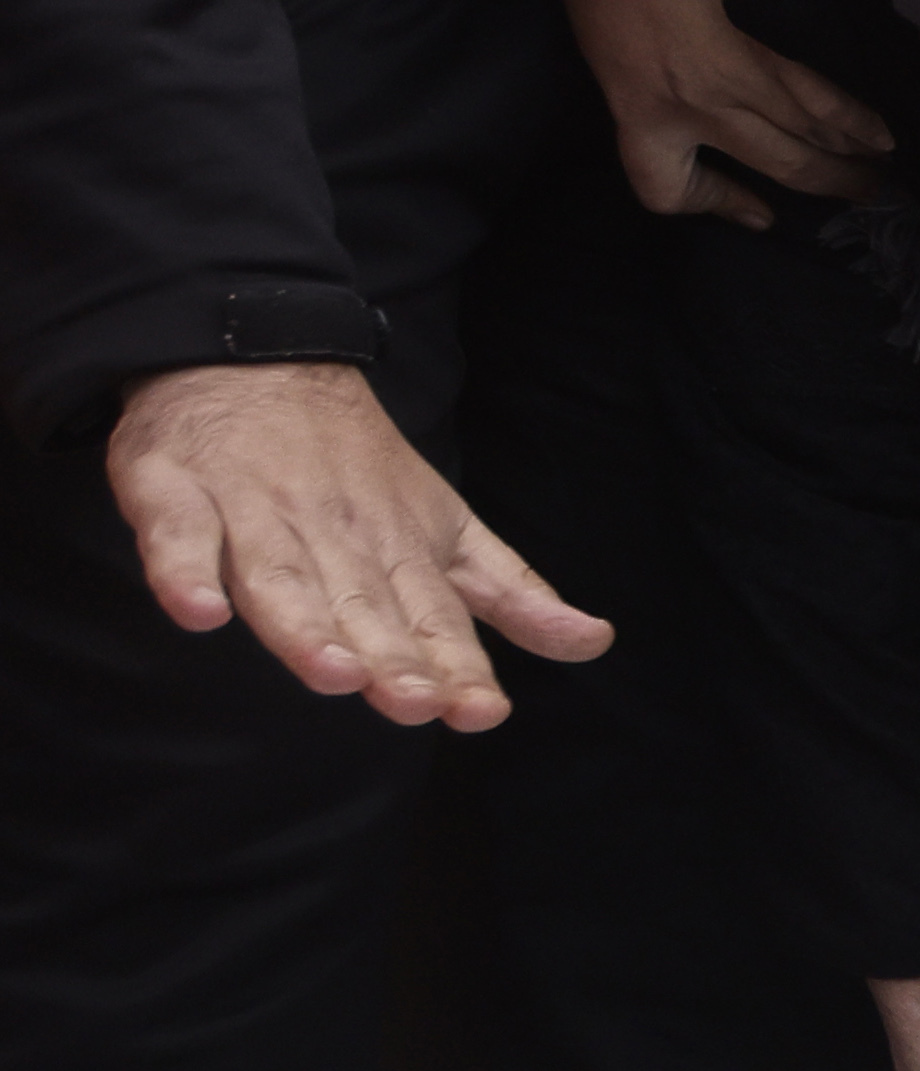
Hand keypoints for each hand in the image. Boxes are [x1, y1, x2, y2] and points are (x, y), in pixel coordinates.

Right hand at [105, 362, 608, 725]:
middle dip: (387, 657)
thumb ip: (511, 595)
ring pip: (279, 577)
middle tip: (412, 702)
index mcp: (398, 550)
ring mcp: (252, 512)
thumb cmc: (358, 468)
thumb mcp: (448, 527)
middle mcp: (331, 534)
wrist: (257, 358)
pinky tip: (199, 612)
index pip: (433, 619)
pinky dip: (181, 571)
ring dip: (303, 626)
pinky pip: (176, 534)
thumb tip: (593, 642)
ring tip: (332, 673)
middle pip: (358, 605)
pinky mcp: (175, 490)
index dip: (456, 668)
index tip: (480, 712)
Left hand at [547, 0, 889, 224]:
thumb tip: (701, 109)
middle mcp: (692, 106)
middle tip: (864, 191)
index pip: (669, 189)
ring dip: (853, 155)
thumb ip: (651, 89)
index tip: (760, 211)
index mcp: (638, 111)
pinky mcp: (768, 39)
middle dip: (829, 184)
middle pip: (777, 165)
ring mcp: (734, 75)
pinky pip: (824, 93)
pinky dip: (858, 116)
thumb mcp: (608, 49)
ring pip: (809, 135)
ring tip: (882, 162)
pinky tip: (881, 127)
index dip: (719, 205)